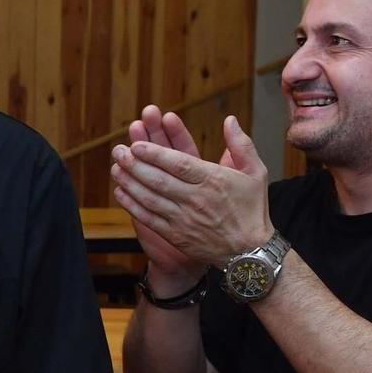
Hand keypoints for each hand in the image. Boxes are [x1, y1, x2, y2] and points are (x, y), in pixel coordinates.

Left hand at [111, 112, 272, 268]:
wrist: (250, 252)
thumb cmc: (253, 209)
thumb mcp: (256, 172)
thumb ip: (241, 144)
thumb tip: (230, 120)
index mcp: (213, 180)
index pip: (178, 164)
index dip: (154, 154)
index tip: (136, 144)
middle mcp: (196, 199)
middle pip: (159, 179)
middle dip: (135, 164)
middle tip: (118, 151)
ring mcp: (183, 219)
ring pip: (150, 198)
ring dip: (130, 182)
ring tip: (115, 168)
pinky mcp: (176, 235)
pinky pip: (149, 218)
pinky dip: (133, 205)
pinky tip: (121, 193)